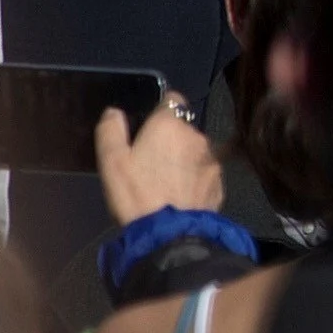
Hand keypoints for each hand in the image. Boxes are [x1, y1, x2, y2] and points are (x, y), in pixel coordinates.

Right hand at [95, 93, 222, 225]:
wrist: (169, 232)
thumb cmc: (136, 192)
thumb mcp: (112, 161)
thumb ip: (111, 131)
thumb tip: (114, 111)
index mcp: (169, 124)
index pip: (172, 100)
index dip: (161, 110)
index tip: (150, 126)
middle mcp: (197, 135)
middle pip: (184, 128)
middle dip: (172, 138)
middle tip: (152, 161)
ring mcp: (213, 159)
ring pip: (198, 150)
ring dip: (186, 158)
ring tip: (167, 180)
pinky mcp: (221, 182)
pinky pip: (206, 173)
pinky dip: (197, 178)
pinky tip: (183, 194)